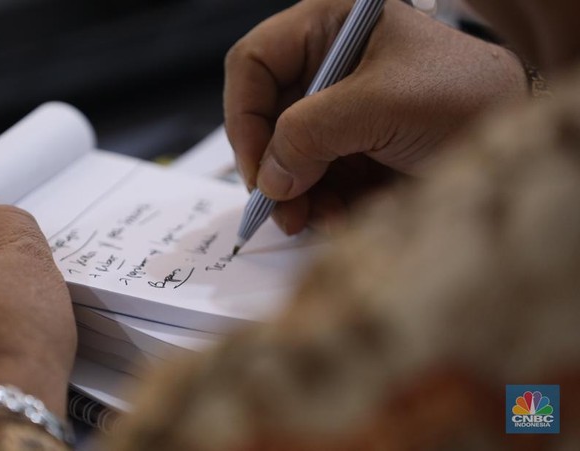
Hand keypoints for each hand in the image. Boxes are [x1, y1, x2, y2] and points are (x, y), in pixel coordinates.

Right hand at [225, 0, 525, 232]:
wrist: (517, 139)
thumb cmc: (463, 96)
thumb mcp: (381, 103)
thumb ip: (312, 131)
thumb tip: (268, 176)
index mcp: (328, 29)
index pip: (255, 64)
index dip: (245, 115)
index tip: (256, 167)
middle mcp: (326, 69)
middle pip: (266, 117)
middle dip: (271, 165)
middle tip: (278, 205)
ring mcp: (338, 113)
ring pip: (286, 156)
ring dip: (292, 194)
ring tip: (309, 219)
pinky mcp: (350, 150)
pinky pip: (312, 180)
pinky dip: (316, 204)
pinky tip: (333, 218)